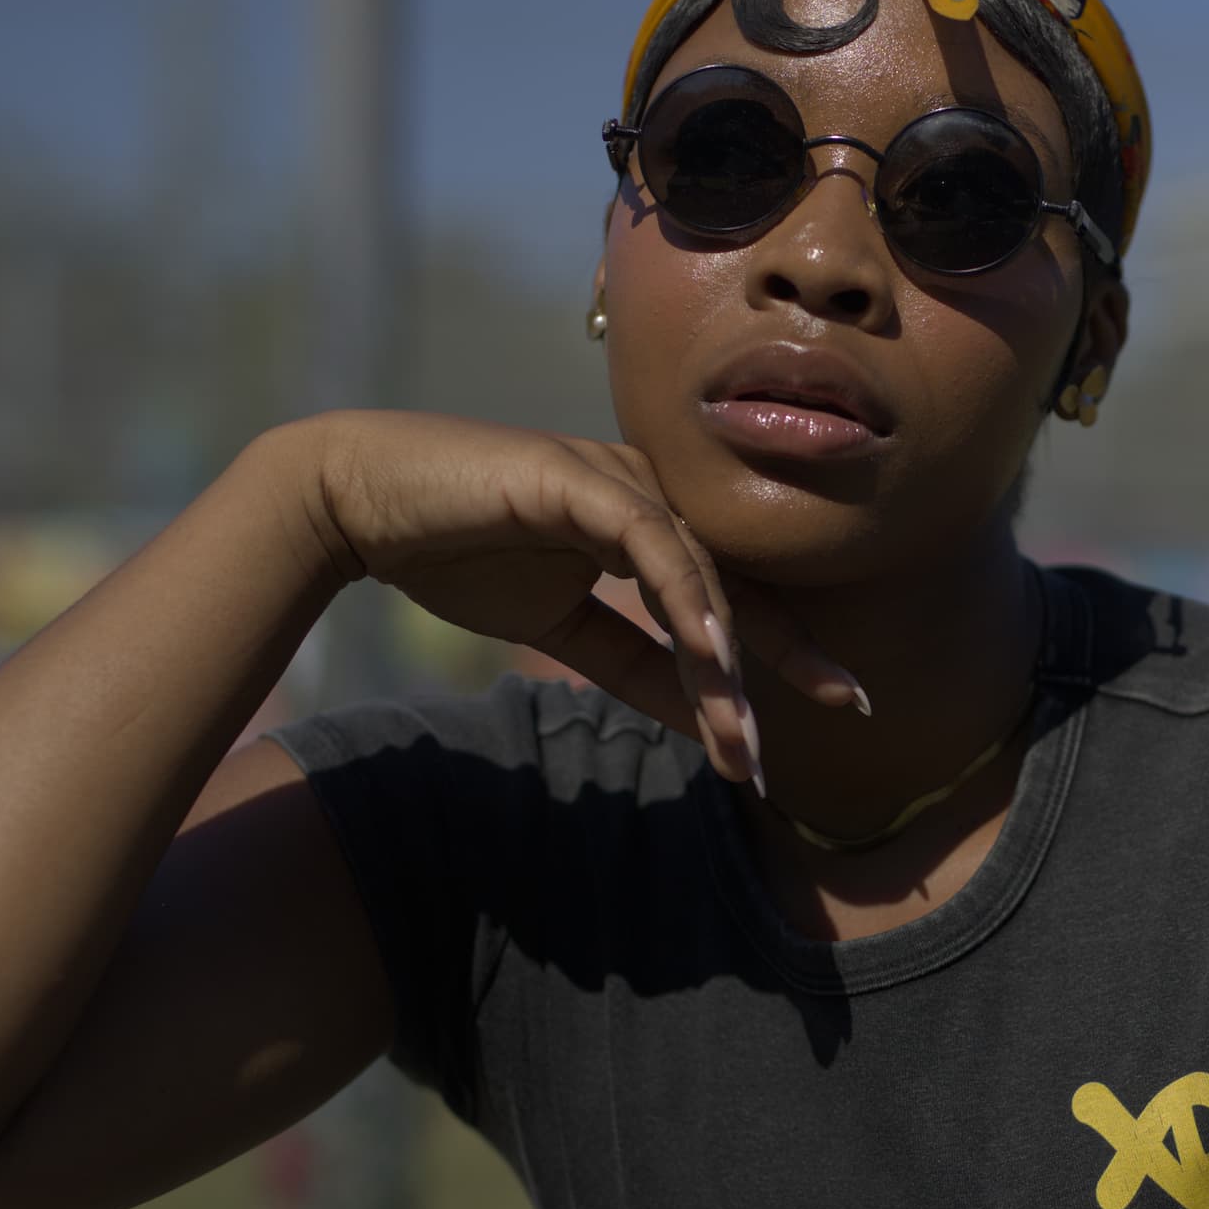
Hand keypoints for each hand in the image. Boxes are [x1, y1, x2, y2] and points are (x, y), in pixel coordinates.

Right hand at [289, 409, 863, 784]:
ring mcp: (616, 477)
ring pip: (699, 571)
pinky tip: (711, 655)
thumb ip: (632, 664)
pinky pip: (649, 542)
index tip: (837, 703)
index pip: (734, 590)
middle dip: (790, 651)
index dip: (786, 647)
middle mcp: (647, 492)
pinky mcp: (576, 475)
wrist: (361, 505)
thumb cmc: (457, 554)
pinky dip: (686, 597)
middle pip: (739, 577)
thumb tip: (704, 716)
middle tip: (847, 707)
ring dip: (728, 657)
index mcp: (648, 523)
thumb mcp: (561, 629)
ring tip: (748, 733)